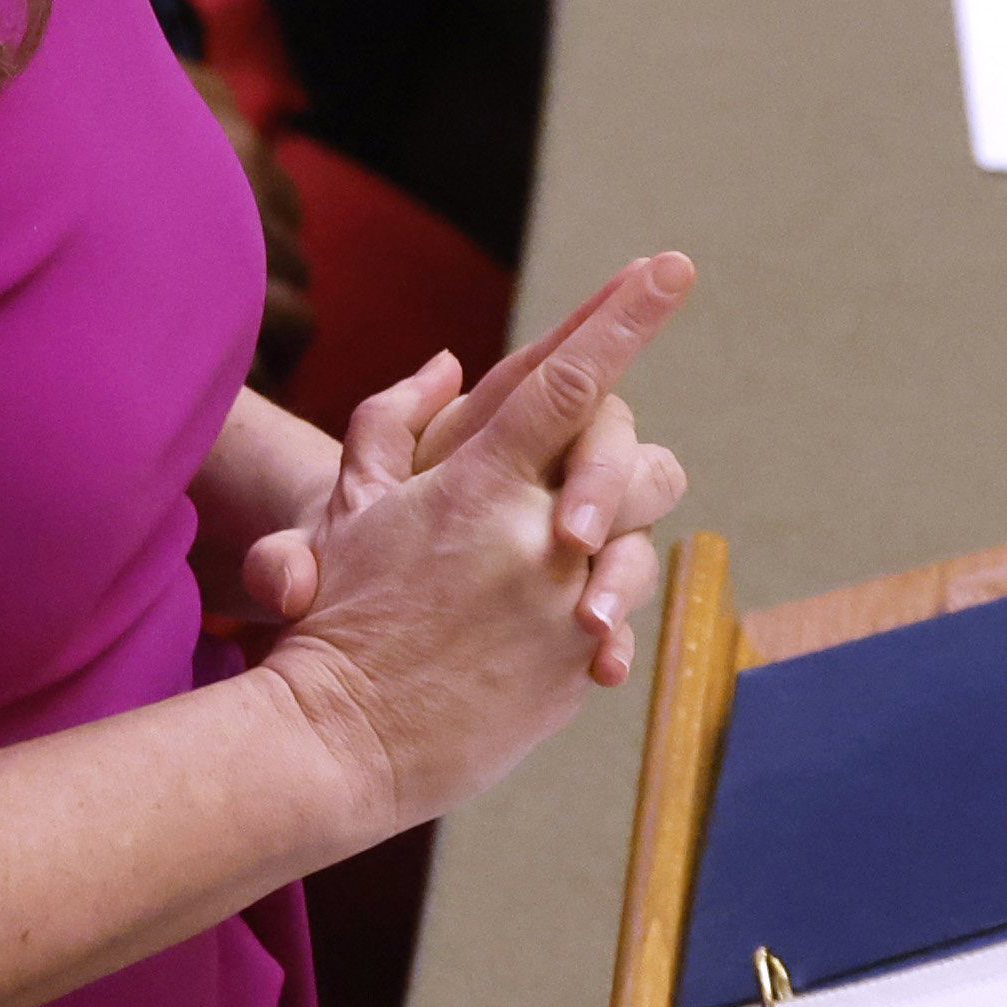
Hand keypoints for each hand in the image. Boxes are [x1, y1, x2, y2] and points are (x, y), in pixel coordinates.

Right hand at [257, 254, 697, 835]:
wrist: (343, 739)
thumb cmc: (335, 610)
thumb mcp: (350, 503)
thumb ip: (393, 420)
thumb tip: (449, 363)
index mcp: (477, 481)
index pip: (568, 380)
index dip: (624, 317)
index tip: (672, 266)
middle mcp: (533, 536)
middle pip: (630, 459)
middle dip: (623, 462)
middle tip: (584, 494)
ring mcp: (562, 604)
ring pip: (639, 544)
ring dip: (612, 548)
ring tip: (561, 576)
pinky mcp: (575, 668)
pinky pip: (619, 622)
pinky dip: (597, 619)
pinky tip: (560, 634)